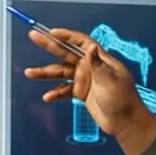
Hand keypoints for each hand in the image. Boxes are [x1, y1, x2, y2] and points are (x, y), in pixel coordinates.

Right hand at [22, 28, 155, 150]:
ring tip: (29, 73)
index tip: (52, 32)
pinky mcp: (81, 93)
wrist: (125, 122)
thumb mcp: (111, 81)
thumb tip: (90, 49)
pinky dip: (55, 93)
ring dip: (45, 73)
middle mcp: (89, 67)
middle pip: (66, 52)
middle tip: (33, 36)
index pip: (81, 42)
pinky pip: (64, 90)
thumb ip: (98, 65)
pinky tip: (47, 96)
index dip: (67, 36)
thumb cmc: (123, 99)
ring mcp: (84, 80)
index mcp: (100, 59)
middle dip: (50, 45)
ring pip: (60, 72)